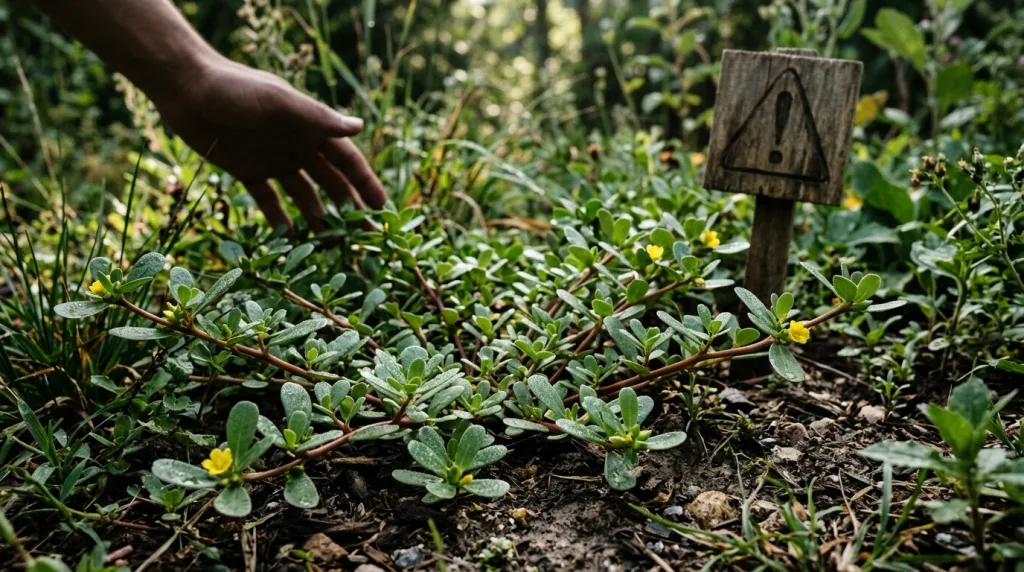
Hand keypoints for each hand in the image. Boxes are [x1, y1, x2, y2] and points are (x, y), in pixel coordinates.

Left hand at [152, 55, 385, 231]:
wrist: (186, 88)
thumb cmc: (235, 88)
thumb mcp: (278, 100)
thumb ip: (317, 117)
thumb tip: (360, 128)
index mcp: (311, 128)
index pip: (349, 163)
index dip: (367, 186)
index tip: (384, 211)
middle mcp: (298, 147)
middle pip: (332, 184)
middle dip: (349, 210)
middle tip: (365, 240)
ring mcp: (274, 161)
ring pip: (304, 197)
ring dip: (318, 219)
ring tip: (331, 247)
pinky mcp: (247, 171)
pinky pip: (269, 202)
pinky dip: (279, 220)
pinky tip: (290, 241)